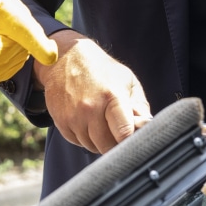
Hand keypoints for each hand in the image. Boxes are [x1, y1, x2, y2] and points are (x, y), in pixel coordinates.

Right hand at [37, 32, 151, 153]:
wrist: (65, 58)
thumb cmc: (101, 70)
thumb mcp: (127, 81)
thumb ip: (140, 106)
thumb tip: (145, 128)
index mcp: (112, 96)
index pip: (124, 134)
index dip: (132, 141)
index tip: (134, 139)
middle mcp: (90, 108)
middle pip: (108, 147)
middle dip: (116, 143)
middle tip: (119, 131)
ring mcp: (73, 117)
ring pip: (92, 147)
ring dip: (100, 141)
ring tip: (101, 121)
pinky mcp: (61, 122)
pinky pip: (78, 142)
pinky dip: (85, 137)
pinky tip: (87, 120)